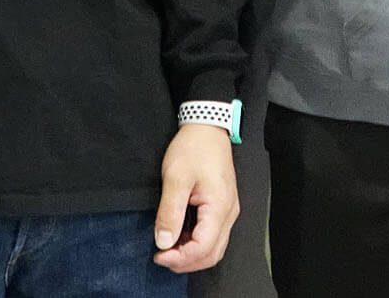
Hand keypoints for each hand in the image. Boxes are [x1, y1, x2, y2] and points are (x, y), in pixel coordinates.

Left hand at [152, 123, 239, 272]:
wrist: (207, 127)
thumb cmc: (194, 147)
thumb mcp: (175, 178)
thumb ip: (169, 212)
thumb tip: (164, 242)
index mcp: (219, 207)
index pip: (203, 248)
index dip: (179, 257)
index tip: (159, 254)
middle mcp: (229, 212)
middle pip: (212, 254)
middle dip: (186, 262)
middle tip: (162, 256)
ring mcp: (228, 210)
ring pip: (215, 247)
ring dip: (192, 255)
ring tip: (169, 249)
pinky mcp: (223, 206)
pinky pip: (214, 235)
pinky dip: (197, 243)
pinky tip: (180, 237)